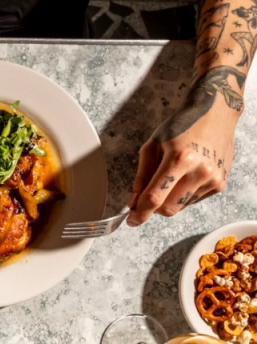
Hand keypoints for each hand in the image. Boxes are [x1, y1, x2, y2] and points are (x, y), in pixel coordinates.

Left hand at [128, 67, 242, 225]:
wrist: (215, 114)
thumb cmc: (181, 126)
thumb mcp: (152, 146)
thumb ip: (141, 177)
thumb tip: (134, 202)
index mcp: (179, 159)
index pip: (155, 198)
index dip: (140, 213)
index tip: (131, 221)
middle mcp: (200, 171)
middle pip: (168, 209)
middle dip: (154, 206)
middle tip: (151, 190)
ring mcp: (213, 179)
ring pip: (180, 207)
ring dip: (170, 199)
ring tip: (173, 174)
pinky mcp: (220, 184)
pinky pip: (192, 201)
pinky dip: (183, 194)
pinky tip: (186, 175)